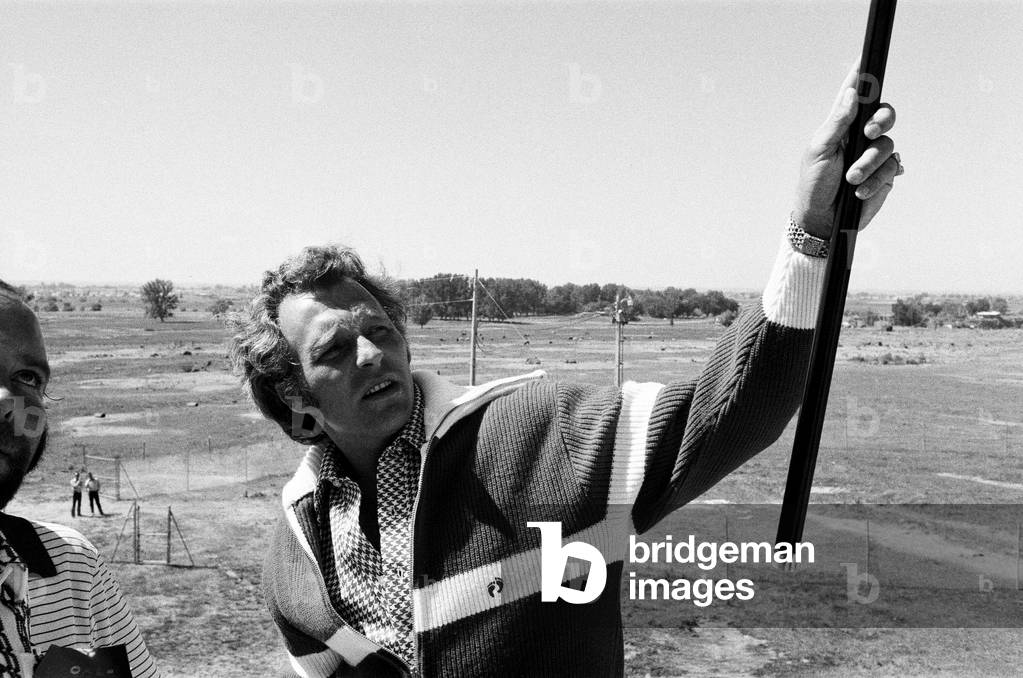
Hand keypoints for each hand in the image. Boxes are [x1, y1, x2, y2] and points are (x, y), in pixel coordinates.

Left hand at [792, 64, 901, 238]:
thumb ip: (836, 123)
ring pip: (887, 146)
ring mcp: (874, 156)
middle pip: (884, 114)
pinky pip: (892, 168)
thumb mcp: (818, 152)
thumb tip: (850, 95)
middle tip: (869, 132)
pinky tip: (861, 190)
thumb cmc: (813, 185)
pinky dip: (877, 180)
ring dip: (869, 164)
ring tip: (851, 180)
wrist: (822, 220)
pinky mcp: (884, 175)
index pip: (853, 96)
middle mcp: (860, 137)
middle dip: (881, 120)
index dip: (861, 76)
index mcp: (840, 127)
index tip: (865, 57)